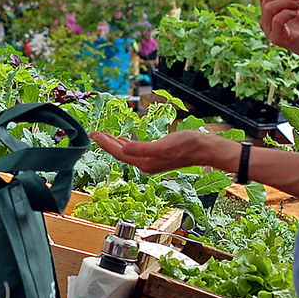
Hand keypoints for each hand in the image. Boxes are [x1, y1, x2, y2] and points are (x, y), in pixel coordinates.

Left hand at [90, 130, 221, 174]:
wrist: (204, 149)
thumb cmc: (186, 145)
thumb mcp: (164, 145)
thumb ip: (143, 149)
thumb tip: (125, 148)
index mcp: (145, 162)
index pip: (119, 153)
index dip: (105, 144)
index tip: (94, 134)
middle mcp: (145, 164)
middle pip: (120, 153)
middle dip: (106, 143)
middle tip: (94, 133)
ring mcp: (151, 161)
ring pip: (127, 152)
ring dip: (115, 144)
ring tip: (104, 136)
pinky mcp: (156, 156)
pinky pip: (135, 151)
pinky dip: (126, 144)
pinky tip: (124, 140)